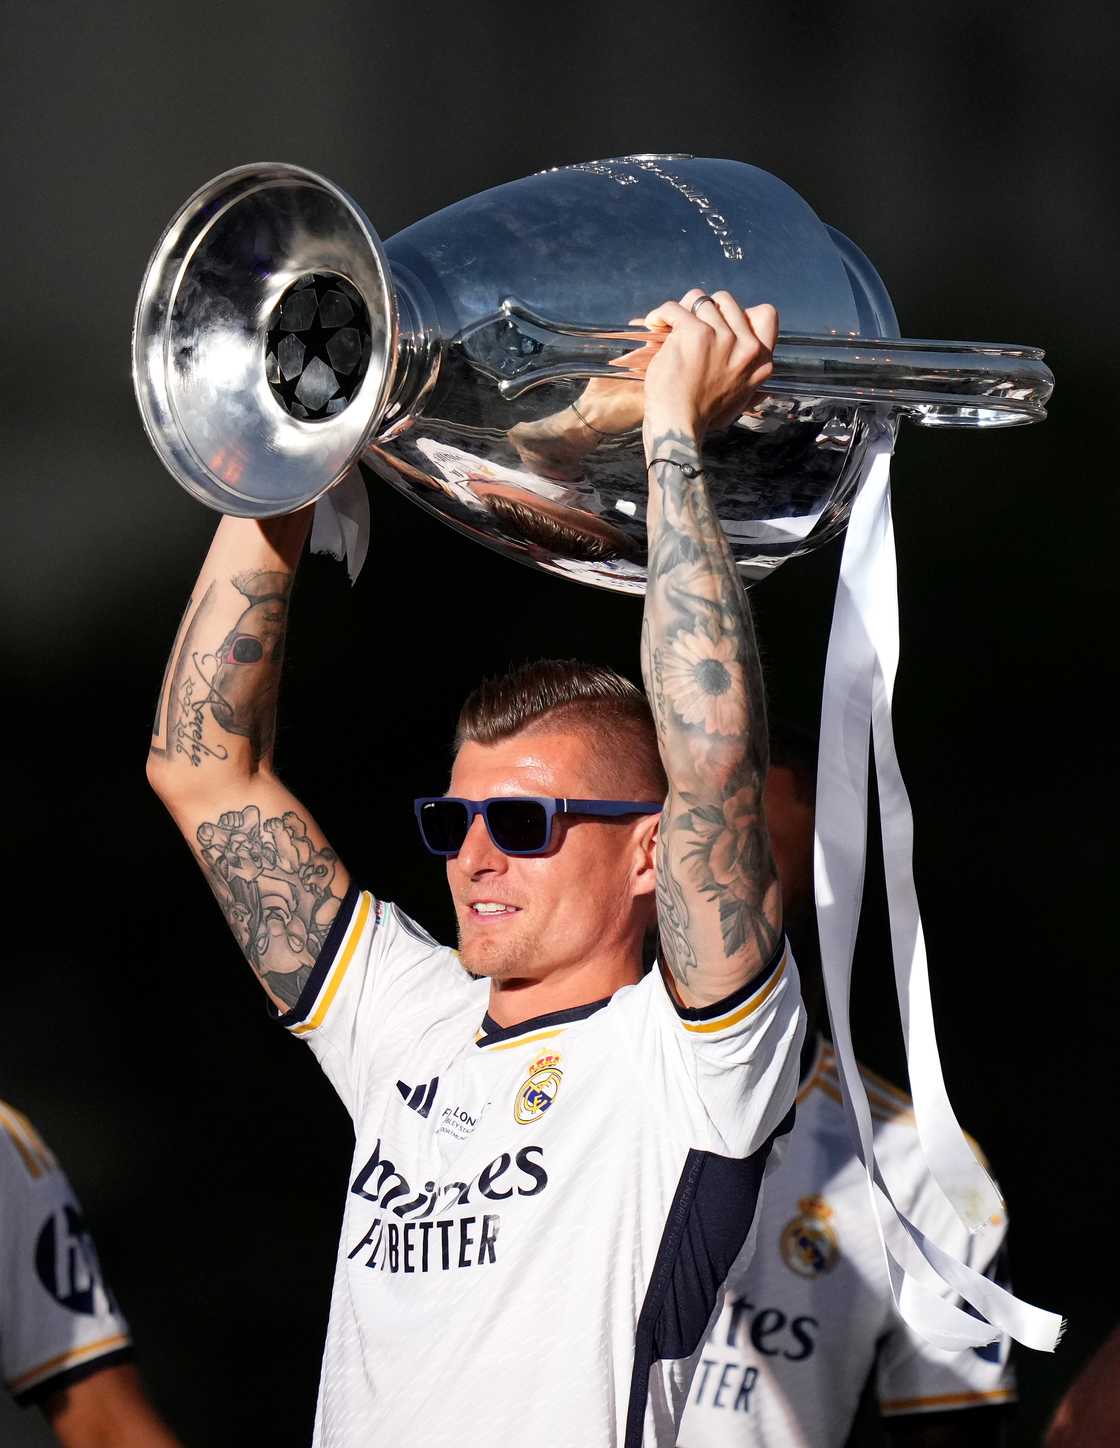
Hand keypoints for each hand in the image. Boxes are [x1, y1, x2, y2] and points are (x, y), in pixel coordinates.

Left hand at [635, 290, 777, 440]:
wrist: (678, 427)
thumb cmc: (701, 417)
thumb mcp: (740, 399)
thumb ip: (747, 378)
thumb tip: (755, 369)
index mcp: (761, 361)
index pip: (765, 314)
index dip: (739, 313)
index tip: (720, 322)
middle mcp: (747, 347)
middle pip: (726, 301)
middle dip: (704, 308)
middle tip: (688, 324)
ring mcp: (723, 338)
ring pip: (700, 300)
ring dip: (681, 311)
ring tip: (667, 328)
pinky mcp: (696, 334)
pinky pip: (675, 308)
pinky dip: (661, 313)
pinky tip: (654, 324)